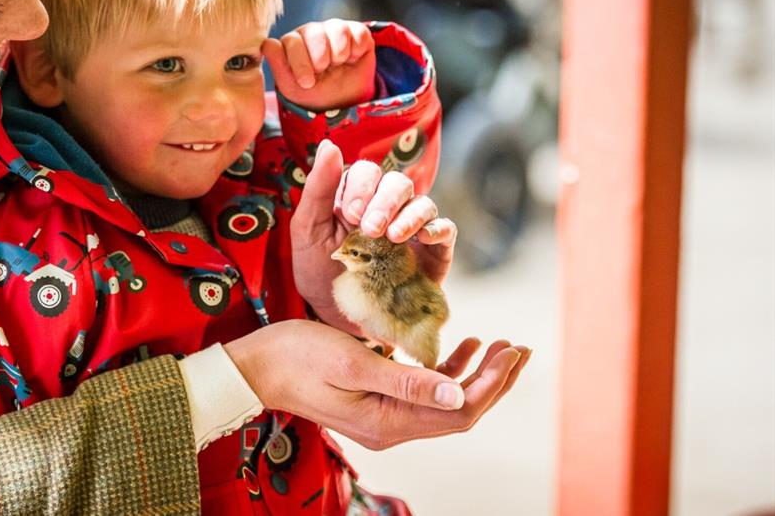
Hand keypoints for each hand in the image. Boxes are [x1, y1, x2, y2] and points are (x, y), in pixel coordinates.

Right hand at [224, 319, 530, 449]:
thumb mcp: (352, 362)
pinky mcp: (375, 401)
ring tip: (500, 346)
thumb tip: (459, 395)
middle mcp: (391, 427)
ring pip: (445, 403)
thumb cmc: (297, 356)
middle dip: (492, 381)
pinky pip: (423, 393)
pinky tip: (462, 348)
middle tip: (518, 348)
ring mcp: (383, 417)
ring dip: (475, 376)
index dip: (490, 384)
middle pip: (458, 411)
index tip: (511, 351)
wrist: (255, 368)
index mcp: (388, 422)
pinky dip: (447, 372)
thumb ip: (406, 381)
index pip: (458, 412)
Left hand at [263, 19, 376, 110]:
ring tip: (337, 65)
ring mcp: (332, 29)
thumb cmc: (313, 93)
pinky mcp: (355, 31)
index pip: (290, 41)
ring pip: (336, 29)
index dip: (299, 62)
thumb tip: (268, 44)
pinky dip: (356, 50)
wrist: (343, 101)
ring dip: (339, 54)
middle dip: (320, 59)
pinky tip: (352, 59)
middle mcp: (309, 32)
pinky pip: (357, 33)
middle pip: (313, 33)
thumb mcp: (293, 87)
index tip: (307, 83)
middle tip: (323, 72)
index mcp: (291, 44)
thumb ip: (278, 65)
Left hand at [291, 140, 455, 331]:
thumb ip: (318, 188)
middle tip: (369, 228)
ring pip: (423, 202)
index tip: (348, 214)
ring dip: (408, 215)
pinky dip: (438, 228)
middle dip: (384, 201)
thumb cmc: (320, 274)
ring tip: (391, 238)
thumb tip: (328, 144)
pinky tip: (423, 238)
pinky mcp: (433, 252)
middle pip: (398, 182)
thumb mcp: (308, 231)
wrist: (339, 320)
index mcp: (356, 197)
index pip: (367, 172)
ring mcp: (412, 228)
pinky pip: (446, 229)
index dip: (361, 187)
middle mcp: (387, 208)